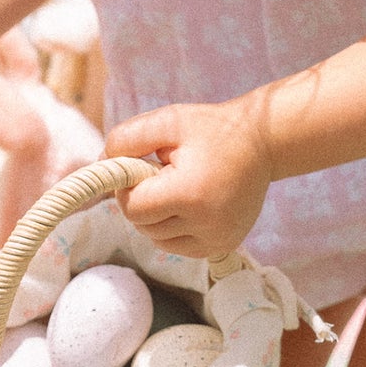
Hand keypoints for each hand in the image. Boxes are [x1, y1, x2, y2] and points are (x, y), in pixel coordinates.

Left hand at [106, 96, 271, 257]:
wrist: (264, 144)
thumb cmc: (213, 129)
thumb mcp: (167, 121)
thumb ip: (126, 139)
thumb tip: (101, 164)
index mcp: (190, 194)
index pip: (132, 208)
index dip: (128, 187)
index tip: (143, 167)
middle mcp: (207, 224)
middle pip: (143, 226)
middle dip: (143, 200)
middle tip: (164, 173)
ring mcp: (218, 239)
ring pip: (158, 239)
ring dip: (157, 216)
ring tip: (180, 186)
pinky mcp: (223, 246)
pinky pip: (178, 246)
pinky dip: (174, 228)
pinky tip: (190, 203)